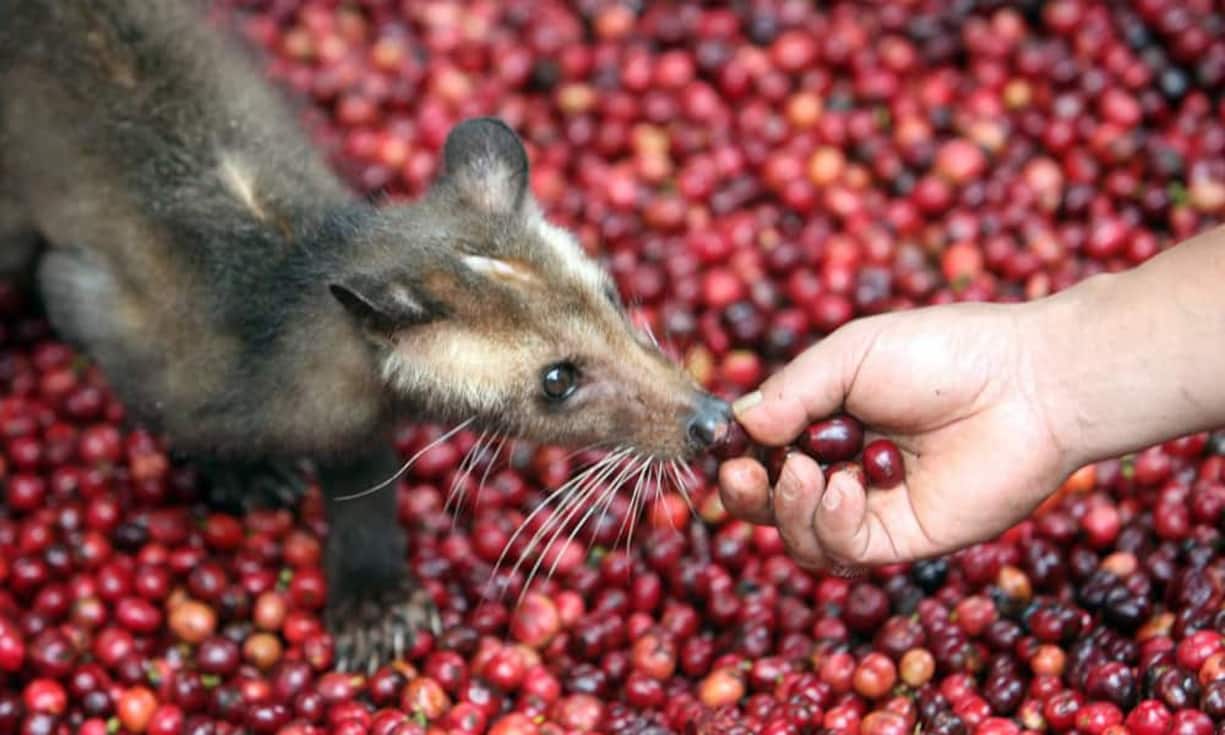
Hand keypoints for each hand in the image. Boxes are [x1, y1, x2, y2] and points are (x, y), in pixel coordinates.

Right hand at [718, 301, 1071, 570]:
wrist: (1028, 384)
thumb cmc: (944, 354)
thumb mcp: (851, 355)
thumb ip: (792, 391)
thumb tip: (739, 427)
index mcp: (825, 419)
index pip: (761, 450)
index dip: (735, 455)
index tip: (725, 446)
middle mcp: (841, 466)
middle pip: (768, 502)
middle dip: (744, 493)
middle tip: (744, 475)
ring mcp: (871, 506)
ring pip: (799, 534)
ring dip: (788, 507)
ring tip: (808, 473)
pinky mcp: (903, 538)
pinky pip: (844, 549)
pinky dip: (830, 522)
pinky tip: (845, 487)